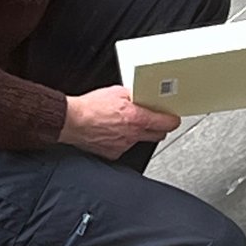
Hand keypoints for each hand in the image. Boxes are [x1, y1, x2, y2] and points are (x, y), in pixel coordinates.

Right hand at [59, 86, 180, 159]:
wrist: (72, 121)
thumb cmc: (90, 107)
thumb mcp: (116, 92)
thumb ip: (134, 95)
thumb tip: (143, 95)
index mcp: (136, 118)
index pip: (167, 123)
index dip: (173, 119)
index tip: (173, 117)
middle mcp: (133, 134)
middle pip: (159, 135)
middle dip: (160, 127)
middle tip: (156, 119)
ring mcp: (124, 145)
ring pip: (141, 140)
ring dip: (139, 132)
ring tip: (125, 123)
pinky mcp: (114, 153)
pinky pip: (125, 146)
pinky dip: (123, 139)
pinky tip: (114, 131)